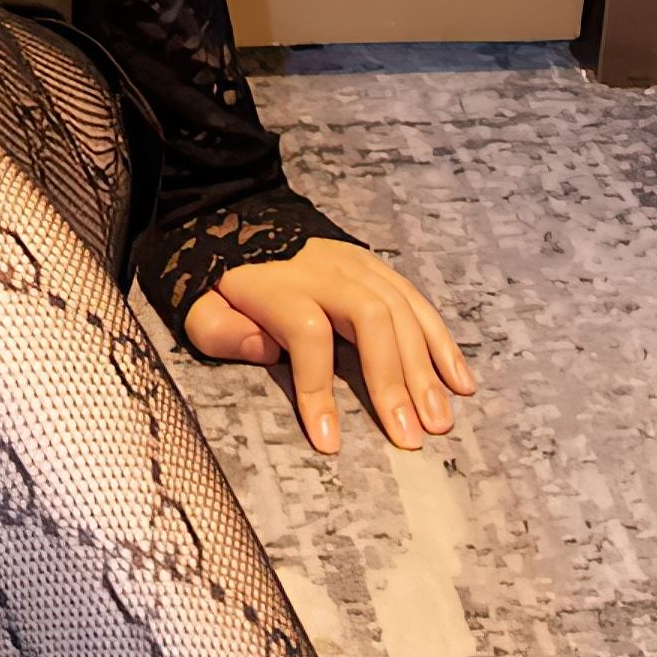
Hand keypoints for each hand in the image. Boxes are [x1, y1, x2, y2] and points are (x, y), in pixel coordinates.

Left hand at [184, 238, 475, 456]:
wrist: (237, 215)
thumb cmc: (217, 279)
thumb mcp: (196, 304)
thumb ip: (220, 331)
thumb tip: (265, 350)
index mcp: (279, 285)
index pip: (308, 335)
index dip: (319, 388)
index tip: (329, 441)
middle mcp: (327, 272)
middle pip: (372, 322)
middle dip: (393, 382)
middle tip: (409, 437)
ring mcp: (358, 266)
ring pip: (402, 312)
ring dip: (426, 370)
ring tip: (439, 421)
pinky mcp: (377, 267)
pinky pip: (418, 303)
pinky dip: (442, 343)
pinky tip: (460, 381)